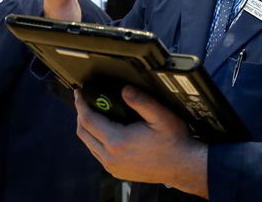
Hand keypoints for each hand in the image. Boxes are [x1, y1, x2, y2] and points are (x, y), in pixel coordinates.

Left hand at [74, 87, 207, 197]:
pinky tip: (104, 130)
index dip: (81, 104)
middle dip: (81, 114)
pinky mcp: (117, 171)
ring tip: (93, 112)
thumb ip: (141, 101)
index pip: (88, 120)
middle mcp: (111, 157)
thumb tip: (124, 89)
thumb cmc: (173, 142)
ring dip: (87, 128)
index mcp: (118, 141)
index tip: (79, 93)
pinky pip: (97, 154)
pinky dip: (95, 140)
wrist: (182, 166)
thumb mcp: (161, 115)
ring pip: (88, 145)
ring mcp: (112, 166)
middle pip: (83, 133)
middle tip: (85, 100)